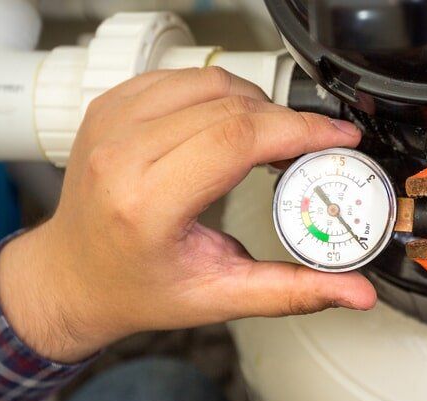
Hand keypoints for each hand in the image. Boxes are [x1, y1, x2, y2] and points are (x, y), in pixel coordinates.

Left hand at [0, 67, 376, 362]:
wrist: (72, 276)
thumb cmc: (133, 288)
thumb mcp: (217, 298)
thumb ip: (291, 292)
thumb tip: (353, 293)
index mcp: (144, 203)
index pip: (235, 138)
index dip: (297, 130)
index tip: (335, 137)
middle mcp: (120, 154)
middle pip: (228, 105)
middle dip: (285, 120)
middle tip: (314, 147)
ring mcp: (110, 124)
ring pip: (208, 81)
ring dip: (254, 103)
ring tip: (274, 140)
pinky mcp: (109, 107)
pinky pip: (179, 78)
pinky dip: (218, 94)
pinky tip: (232, 125)